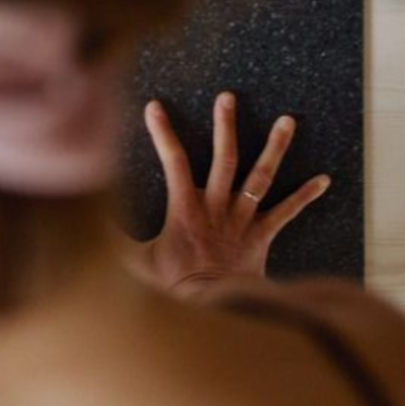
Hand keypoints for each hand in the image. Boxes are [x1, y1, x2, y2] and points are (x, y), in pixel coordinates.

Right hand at [126, 93, 329, 296]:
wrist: (212, 308)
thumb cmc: (172, 286)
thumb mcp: (135, 262)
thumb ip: (111, 239)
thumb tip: (81, 223)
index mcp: (185, 208)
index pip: (172, 161)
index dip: (163, 133)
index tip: (155, 106)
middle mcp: (217, 207)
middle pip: (224, 158)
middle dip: (225, 125)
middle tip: (229, 97)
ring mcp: (242, 219)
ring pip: (261, 177)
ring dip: (275, 148)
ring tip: (288, 120)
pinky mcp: (262, 235)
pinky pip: (286, 213)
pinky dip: (305, 196)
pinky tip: (324, 179)